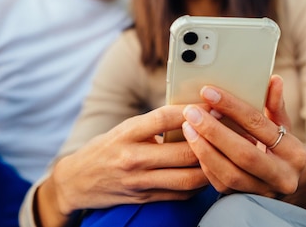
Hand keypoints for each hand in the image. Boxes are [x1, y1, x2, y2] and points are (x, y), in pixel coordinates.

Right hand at [37, 105, 208, 226]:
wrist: (77, 180)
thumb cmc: (106, 148)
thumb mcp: (124, 129)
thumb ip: (153, 124)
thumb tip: (191, 114)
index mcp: (127, 133)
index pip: (164, 118)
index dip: (191, 111)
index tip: (211, 105)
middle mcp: (133, 157)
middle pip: (183, 151)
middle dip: (210, 142)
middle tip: (228, 133)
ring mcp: (139, 181)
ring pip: (187, 177)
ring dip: (210, 166)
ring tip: (222, 155)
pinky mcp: (144, 198)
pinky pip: (180, 194)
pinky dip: (198, 185)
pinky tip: (207, 174)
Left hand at [180, 75, 305, 197]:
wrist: (283, 181)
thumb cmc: (279, 146)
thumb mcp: (282, 126)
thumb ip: (275, 104)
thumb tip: (273, 79)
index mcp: (295, 153)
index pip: (260, 125)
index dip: (233, 107)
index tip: (208, 92)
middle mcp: (283, 177)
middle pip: (244, 153)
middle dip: (214, 131)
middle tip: (191, 112)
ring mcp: (264, 192)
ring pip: (230, 173)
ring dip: (204, 149)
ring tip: (187, 128)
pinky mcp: (245, 200)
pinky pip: (221, 184)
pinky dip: (205, 164)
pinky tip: (194, 146)